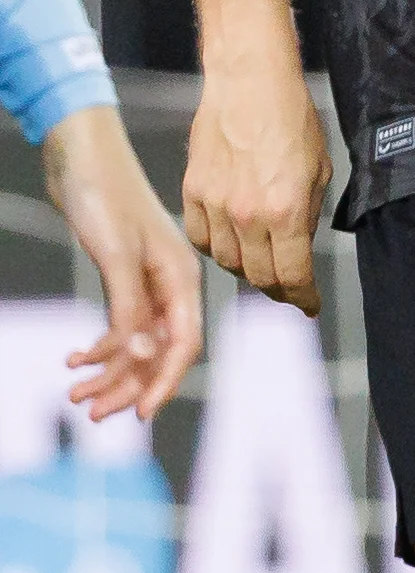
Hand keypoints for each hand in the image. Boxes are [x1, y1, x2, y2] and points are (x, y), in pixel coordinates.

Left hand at [42, 107, 203, 420]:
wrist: (82, 157)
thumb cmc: (105, 198)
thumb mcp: (116, 255)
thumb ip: (131, 307)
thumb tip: (143, 356)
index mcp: (180, 278)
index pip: (183, 344)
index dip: (164, 382)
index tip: (139, 415)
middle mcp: (169, 287)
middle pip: (159, 352)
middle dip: (127, 386)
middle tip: (91, 415)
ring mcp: (146, 285)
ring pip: (137, 346)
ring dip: (108, 374)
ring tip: (74, 394)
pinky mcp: (123, 280)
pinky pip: (120, 329)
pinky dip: (99, 350)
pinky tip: (73, 360)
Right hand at [179, 53, 328, 316]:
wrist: (249, 83)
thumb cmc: (292, 118)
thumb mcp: (319, 168)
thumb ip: (307, 213)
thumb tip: (300, 246)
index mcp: (285, 210)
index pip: (292, 274)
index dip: (302, 297)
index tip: (309, 306)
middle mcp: (247, 215)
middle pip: (258, 276)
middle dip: (278, 288)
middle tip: (288, 289)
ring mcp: (214, 206)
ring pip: (227, 261)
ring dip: (246, 267)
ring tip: (261, 261)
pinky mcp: (191, 194)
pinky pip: (201, 238)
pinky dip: (216, 246)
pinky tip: (230, 241)